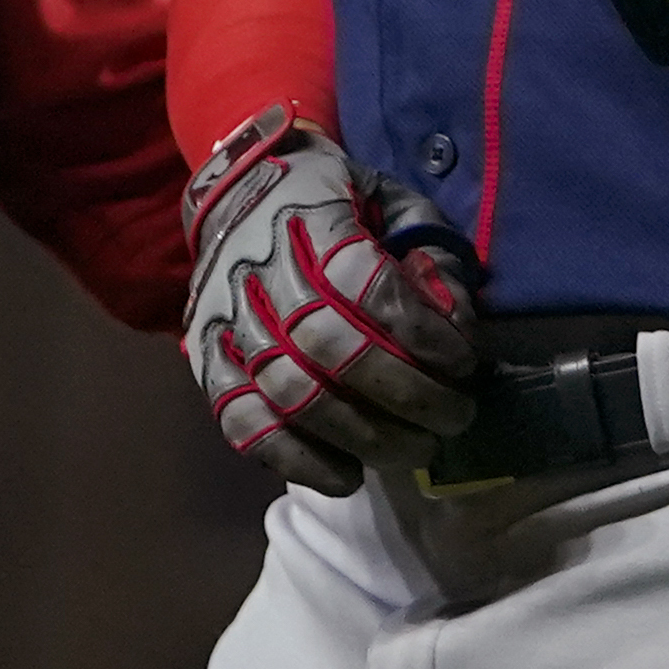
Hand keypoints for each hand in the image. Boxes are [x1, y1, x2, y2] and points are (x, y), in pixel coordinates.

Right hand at [178, 107, 479, 492]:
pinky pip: (241, 423)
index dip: (419, 331)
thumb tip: (455, 322)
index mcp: (312, 214)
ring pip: (288, 392)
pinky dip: (295, 459)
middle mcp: (260, 268)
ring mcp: (226, 318)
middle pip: (328, 345)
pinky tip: (346, 476)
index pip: (365, 283)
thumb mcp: (394, 200)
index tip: (464, 363)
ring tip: (416, 450)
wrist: (240, 191)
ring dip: (362, 434)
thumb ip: (429, 251)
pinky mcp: (205, 358)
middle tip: (454, 418)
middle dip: (403, 393)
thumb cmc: (334, 202)